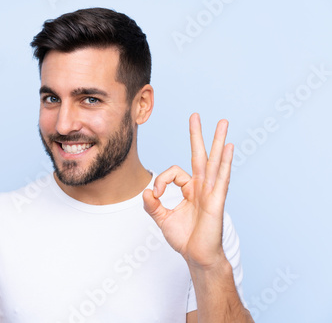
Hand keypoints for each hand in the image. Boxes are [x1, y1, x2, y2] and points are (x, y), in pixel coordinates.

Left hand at [143, 113, 232, 268]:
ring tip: (222, 122)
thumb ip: (152, 205)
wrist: (197, 256)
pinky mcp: (217, 201)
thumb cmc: (185, 238)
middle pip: (200, 155)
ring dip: (218, 140)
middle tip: (195, 115)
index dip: (161, 180)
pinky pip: (221, 178)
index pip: (174, 172)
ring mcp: (211, 192)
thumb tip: (145, 190)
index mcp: (190, 189)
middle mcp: (202, 187)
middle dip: (197, 135)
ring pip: (214, 161)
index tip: (154, 195)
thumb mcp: (162, 219)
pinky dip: (225, 161)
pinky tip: (229, 146)